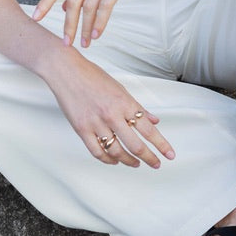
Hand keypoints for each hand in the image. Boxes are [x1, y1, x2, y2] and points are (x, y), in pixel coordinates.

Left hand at [32, 0, 179, 46]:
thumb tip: (67, 5)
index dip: (46, 1)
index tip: (36, 18)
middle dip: (68, 24)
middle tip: (65, 42)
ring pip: (89, 5)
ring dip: (85, 27)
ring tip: (84, 43)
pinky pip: (106, 4)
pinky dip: (100, 22)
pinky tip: (97, 34)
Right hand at [50, 50, 174, 167]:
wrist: (66, 71)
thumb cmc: (92, 76)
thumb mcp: (120, 88)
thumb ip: (137, 107)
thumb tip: (154, 120)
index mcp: (125, 103)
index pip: (148, 129)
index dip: (161, 144)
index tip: (169, 154)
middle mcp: (112, 115)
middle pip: (135, 145)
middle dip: (149, 158)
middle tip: (156, 164)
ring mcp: (96, 123)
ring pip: (116, 151)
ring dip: (129, 161)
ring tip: (136, 164)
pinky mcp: (82, 129)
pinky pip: (97, 151)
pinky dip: (107, 160)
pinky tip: (114, 161)